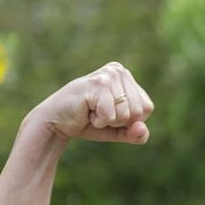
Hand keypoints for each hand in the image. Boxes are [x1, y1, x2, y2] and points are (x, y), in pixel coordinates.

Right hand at [30, 62, 153, 144]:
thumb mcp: (119, 130)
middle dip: (119, 121)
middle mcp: (119, 70)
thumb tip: (141, 128)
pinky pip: (111, 116)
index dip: (130, 120)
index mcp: (126, 77)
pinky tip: (86, 110)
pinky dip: (98, 120)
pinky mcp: (97, 84)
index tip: (110, 113)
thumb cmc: (89, 123)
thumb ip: (137, 134)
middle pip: (139, 111)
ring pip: (126, 114)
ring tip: (92, 110)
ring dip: (107, 120)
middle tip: (98, 112)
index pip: (147, 108)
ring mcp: (108, 75)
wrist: (57, 122)